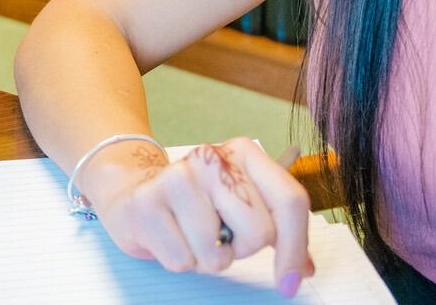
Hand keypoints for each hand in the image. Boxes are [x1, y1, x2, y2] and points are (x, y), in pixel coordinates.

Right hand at [78, 137, 313, 295]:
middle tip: (221, 235)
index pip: (290, 200)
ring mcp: (178, 177)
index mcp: (244, 153)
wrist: (133, 192)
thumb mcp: (242, 206)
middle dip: (242, 249)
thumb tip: (302, 270)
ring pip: (218, 255)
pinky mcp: (147, 203)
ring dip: (207, 258)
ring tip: (191, 234)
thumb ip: (279, 232)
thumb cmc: (197, 205)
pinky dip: (180, 260)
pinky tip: (170, 235)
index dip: (295, 247)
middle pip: (260, 233)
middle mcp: (212, 158)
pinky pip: (183, 261)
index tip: (290, 281)